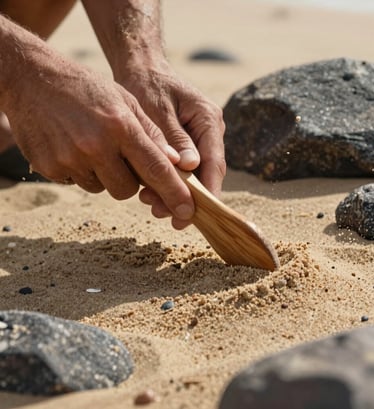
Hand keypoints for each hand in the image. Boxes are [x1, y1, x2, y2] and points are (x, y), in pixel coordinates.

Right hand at [3, 55, 195, 221]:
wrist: (32, 79)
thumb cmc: (86, 88)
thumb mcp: (125, 101)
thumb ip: (151, 133)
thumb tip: (175, 163)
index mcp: (120, 126)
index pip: (156, 169)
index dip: (175, 193)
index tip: (187, 211)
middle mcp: (95, 146)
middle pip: (127, 190)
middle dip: (130, 181)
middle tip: (120, 157)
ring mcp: (70, 159)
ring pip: (101, 188)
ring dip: (103, 175)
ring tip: (92, 144)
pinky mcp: (49, 168)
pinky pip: (77, 182)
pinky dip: (80, 171)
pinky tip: (72, 146)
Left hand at [117, 62, 225, 228]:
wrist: (143, 70)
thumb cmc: (148, 85)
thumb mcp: (158, 109)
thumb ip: (174, 138)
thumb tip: (190, 167)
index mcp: (208, 119)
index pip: (214, 161)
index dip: (208, 190)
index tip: (198, 212)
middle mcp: (209, 132)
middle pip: (207, 173)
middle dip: (190, 197)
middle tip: (169, 216)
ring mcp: (200, 139)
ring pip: (195, 175)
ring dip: (177, 193)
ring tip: (153, 206)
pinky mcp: (187, 145)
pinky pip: (183, 169)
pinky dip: (170, 182)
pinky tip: (151, 192)